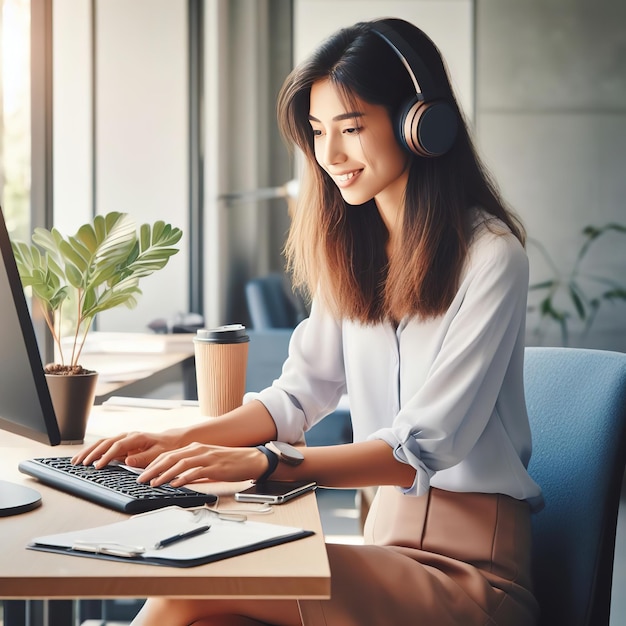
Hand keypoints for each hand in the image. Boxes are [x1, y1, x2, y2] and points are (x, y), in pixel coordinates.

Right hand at [71, 428, 188, 469]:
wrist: (171, 441)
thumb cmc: (166, 448)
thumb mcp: (158, 454)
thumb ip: (143, 458)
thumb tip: (127, 461)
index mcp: (137, 437)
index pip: (117, 446)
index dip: (106, 456)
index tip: (98, 466)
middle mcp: (128, 436)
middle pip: (106, 443)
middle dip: (92, 453)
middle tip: (80, 464)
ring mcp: (124, 439)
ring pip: (102, 443)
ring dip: (89, 451)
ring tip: (75, 461)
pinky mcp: (121, 444)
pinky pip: (104, 447)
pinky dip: (93, 452)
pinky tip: (84, 458)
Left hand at [136, 443, 268, 486]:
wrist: (250, 459)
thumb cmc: (228, 461)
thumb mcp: (206, 459)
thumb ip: (191, 465)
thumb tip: (174, 476)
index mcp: (195, 447)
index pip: (168, 454)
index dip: (153, 463)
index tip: (142, 473)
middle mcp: (198, 450)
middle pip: (170, 457)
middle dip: (153, 469)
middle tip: (141, 479)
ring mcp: (207, 458)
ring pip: (181, 464)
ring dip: (165, 474)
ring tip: (154, 483)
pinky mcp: (215, 467)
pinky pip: (196, 472)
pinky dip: (184, 478)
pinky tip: (176, 484)